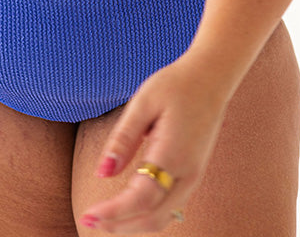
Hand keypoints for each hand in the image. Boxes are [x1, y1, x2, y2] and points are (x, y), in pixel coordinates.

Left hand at [80, 54, 230, 233]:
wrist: (211, 78)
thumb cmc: (176, 85)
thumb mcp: (144, 101)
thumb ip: (123, 138)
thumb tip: (102, 172)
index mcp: (172, 154)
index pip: (140, 198)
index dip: (113, 212)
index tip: (88, 215)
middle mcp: (187, 173)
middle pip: (152, 217)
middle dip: (120, 225)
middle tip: (90, 219)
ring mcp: (194, 176)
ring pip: (163, 217)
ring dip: (133, 224)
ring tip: (105, 217)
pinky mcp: (194, 174)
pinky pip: (171, 207)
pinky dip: (147, 215)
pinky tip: (129, 208)